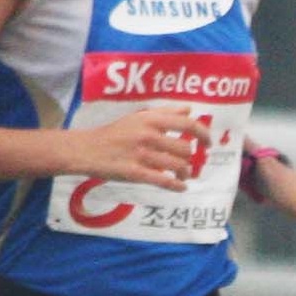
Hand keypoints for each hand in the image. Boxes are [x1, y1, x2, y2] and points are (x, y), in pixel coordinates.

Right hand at [73, 102, 210, 188]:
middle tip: (189, 163)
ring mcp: (142, 155)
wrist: (87, 149)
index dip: (203, 134)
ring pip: (177, 165)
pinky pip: (163, 181)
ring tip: (184, 175)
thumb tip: (190, 109)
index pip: (187, 124)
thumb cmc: (114, 133)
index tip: (208, 143)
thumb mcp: (138, 116)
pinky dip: (176, 185)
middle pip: (185, 148)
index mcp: (151, 119)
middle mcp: (149, 135)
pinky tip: (181, 187)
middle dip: (191, 158)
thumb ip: (165, 112)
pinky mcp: (135, 173)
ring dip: (185, 172)